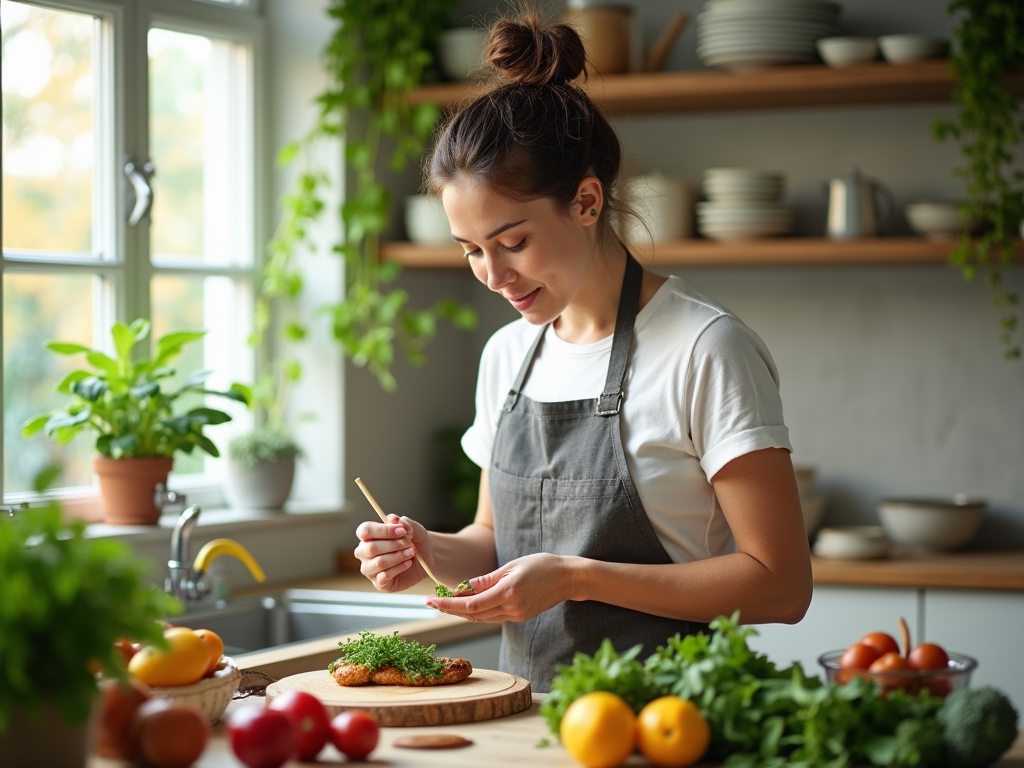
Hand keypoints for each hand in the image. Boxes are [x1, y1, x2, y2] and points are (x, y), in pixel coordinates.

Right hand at [353, 514, 432, 592]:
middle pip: (371, 548)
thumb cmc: (415, 541)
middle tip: (409, 544)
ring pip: (379, 563)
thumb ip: (404, 522)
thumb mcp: (414, 528)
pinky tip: (408, 563)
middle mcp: (364, 552)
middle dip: (394, 545)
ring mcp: (369, 569)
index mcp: (368, 536)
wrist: (426, 558)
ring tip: (410, 553)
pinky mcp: (379, 583)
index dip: (383, 530)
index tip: (402, 531)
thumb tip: (395, 519)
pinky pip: (385, 576)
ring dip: (398, 557)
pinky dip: (399, 568)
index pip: (365, 531)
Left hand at [425, 553, 573, 622]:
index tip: (430, 601)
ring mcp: (516, 616)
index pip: (470, 604)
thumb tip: (465, 586)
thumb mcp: (512, 565)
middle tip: (430, 603)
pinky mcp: (519, 617)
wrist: (568, 578)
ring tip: (443, 603)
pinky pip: (492, 617)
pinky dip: (477, 612)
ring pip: (481, 618)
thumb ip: (487, 579)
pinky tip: (466, 604)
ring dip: (461, 612)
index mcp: (508, 593)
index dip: (447, 605)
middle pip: (472, 615)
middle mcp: (511, 609)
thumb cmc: (542, 565)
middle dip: (449, 609)